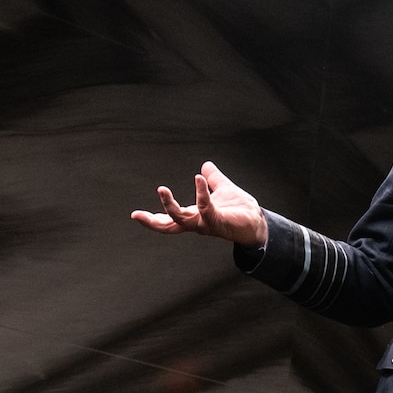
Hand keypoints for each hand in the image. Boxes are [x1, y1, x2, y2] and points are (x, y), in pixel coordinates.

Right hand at [130, 160, 267, 246]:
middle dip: (153, 222)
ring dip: (170, 206)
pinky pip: (206, 208)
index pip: (169, 220)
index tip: (135, 215)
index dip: (153, 219)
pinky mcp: (219, 222)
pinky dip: (201, 193)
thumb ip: (213, 179)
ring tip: (161, 189)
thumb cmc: (240, 210)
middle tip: (137, 214)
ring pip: (183, 220)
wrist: (257, 221)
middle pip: (170, 226)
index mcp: (194, 216)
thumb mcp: (223, 189)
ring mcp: (206, 224)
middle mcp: (197, 223)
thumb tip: (206, 165)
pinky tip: (198, 178)